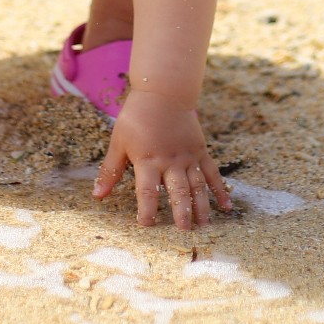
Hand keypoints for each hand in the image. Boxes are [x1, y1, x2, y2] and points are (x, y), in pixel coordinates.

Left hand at [93, 87, 231, 229]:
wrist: (163, 92)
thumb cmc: (137, 117)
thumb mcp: (118, 141)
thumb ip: (111, 170)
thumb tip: (98, 195)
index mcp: (148, 160)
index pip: (147, 191)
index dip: (147, 209)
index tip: (147, 225)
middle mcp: (170, 160)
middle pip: (177, 190)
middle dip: (181, 212)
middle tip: (184, 231)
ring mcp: (188, 156)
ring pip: (197, 185)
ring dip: (201, 205)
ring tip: (204, 224)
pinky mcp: (200, 151)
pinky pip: (212, 173)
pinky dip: (220, 189)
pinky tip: (226, 206)